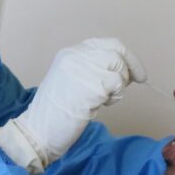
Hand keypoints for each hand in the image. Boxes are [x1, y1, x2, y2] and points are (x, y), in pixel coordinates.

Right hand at [0, 38, 145, 174]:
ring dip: (120, 84)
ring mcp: (82, 70)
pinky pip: (117, 83)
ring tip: (106, 99)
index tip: (136, 71)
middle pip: (116, 50)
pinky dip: (115, 95)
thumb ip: (92, 72)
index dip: (125, 55)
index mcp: (69, 55)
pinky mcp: (90, 86)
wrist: (38, 131)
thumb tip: (123, 70)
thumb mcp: (72, 82)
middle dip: (130, 67)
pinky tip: (102, 105)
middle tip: (135, 82)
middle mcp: (76, 57)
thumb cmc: (55, 114)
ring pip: (118, 65)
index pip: (105, 44)